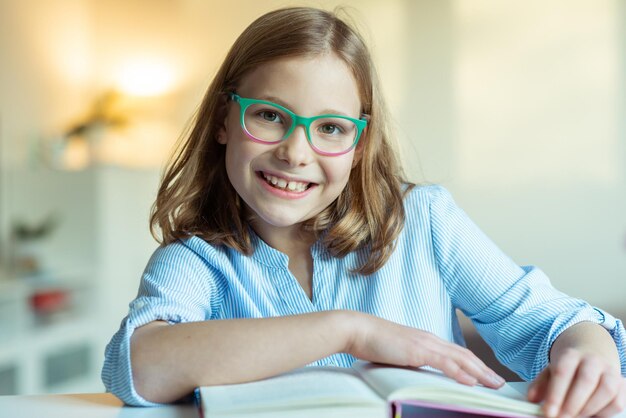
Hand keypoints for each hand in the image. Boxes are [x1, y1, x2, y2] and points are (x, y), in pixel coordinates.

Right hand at [345, 312, 504, 388]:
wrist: (358, 329)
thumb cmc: (372, 342)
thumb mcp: (398, 354)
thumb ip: (412, 362)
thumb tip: (420, 375)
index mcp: (426, 341)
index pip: (456, 353)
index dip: (474, 364)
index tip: (487, 376)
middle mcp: (430, 340)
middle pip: (464, 355)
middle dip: (484, 369)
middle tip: (500, 383)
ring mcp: (424, 344)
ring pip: (459, 358)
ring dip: (480, 372)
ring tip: (494, 384)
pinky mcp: (417, 350)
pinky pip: (444, 363)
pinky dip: (460, 372)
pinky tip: (472, 381)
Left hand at [528, 348, 625, 416]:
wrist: (591, 353)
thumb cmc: (569, 366)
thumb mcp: (551, 370)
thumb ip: (541, 384)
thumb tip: (532, 399)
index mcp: (571, 354)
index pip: (562, 372)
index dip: (555, 394)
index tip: (547, 412)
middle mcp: (592, 360)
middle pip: (585, 381)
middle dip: (572, 405)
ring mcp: (609, 371)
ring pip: (606, 390)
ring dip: (589, 409)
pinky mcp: (621, 384)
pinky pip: (618, 401)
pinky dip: (605, 413)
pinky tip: (591, 416)